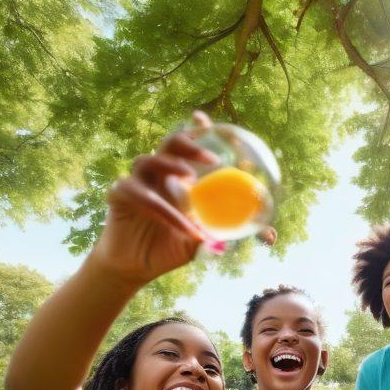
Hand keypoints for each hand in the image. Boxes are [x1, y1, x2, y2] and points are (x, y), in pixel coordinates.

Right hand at [91, 127, 217, 286]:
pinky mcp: (119, 196)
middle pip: (169, 144)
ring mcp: (136, 182)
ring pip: (149, 161)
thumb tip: (270, 236)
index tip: (207, 121)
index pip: (187, 145)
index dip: (197, 130)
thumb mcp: (204, 243)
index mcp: (177, 178)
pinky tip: (182, 225)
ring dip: (171, 166)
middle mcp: (157, 175)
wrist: (136, 268)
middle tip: (212, 159)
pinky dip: (163, 209)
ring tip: (191, 179)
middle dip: (188, 144)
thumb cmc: (170, 248)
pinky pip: (140, 194)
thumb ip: (231, 234)